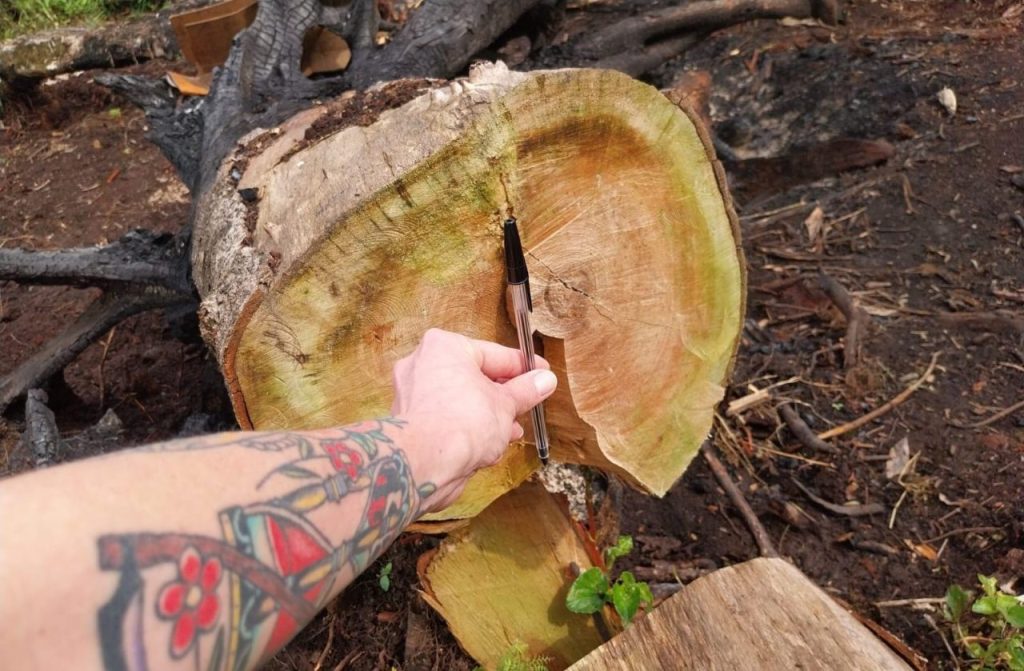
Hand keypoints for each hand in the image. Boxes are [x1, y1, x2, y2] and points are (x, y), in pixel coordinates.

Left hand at [391, 328, 556, 509]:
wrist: (426, 464)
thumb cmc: (462, 423)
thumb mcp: (507, 404)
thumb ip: (526, 390)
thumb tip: (545, 380)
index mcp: (444, 346)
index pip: (494, 354)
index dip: (523, 367)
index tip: (542, 373)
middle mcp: (422, 364)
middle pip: (475, 376)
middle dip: (503, 395)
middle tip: (528, 403)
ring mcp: (413, 394)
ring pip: (461, 399)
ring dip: (489, 414)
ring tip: (513, 429)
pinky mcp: (411, 422)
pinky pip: (448, 418)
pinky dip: (468, 427)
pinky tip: (490, 444)